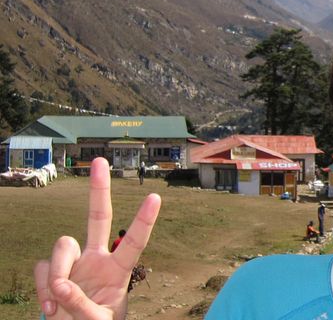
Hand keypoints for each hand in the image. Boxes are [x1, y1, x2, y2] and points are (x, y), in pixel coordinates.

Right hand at [34, 157, 161, 318]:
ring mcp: (74, 264)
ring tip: (60, 299)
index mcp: (119, 271)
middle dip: (99, 190)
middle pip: (98, 217)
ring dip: (58, 272)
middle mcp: (96, 260)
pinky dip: (43, 287)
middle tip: (100, 161)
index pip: (134, 242)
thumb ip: (84, 307)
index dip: (144, 221)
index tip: (156, 197)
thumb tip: (63, 288)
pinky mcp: (53, 272)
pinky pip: (43, 267)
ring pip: (62, 244)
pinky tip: (50, 308)